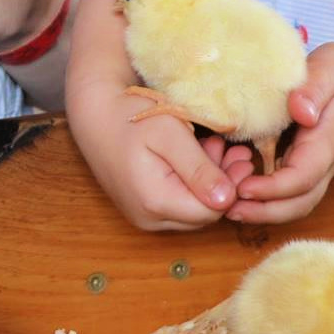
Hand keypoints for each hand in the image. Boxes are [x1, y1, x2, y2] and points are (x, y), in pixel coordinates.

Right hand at [67, 78, 236, 231]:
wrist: (93, 114)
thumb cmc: (130, 116)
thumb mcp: (170, 134)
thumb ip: (199, 168)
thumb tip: (228, 200)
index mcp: (156, 203)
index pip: (212, 211)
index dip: (232, 186)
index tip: (240, 155)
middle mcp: (148, 219)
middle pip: (202, 212)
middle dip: (223, 182)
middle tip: (233, 148)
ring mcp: (143, 216)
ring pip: (192, 208)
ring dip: (209, 181)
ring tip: (215, 146)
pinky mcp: (142, 208)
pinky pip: (177, 203)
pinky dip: (191, 182)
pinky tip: (196, 156)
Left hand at [229, 42, 333, 223]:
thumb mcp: (329, 68)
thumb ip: (313, 89)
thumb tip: (299, 111)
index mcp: (327, 142)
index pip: (302, 177)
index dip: (273, 189)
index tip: (243, 187)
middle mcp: (326, 163)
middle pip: (300, 203)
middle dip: (265, 212)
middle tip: (228, 209)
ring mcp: (320, 167)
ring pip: (298, 203)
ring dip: (266, 211)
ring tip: (230, 207)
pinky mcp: (311, 164)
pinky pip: (293, 192)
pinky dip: (269, 199)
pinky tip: (242, 189)